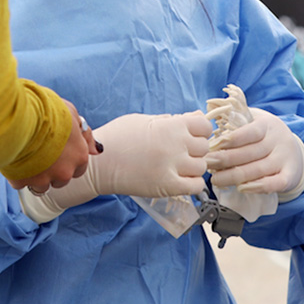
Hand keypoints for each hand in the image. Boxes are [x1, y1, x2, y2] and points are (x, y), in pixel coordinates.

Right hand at [8, 100, 99, 192]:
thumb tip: (97, 150)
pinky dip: (16, 173)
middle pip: (60, 179)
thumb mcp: (72, 114)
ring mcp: (43, 179)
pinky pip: (19, 182)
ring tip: (26, 156)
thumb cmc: (46, 110)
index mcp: (80, 156)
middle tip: (39, 151)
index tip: (56, 150)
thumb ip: (85, 134)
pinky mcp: (22, 181)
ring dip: (34, 175)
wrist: (20, 116)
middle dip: (52, 170)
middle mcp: (65, 172)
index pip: (79, 168)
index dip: (67, 159)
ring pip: (41, 186)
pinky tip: (14, 157)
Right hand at [18, 111, 210, 222]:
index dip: (199, 131)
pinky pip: (196, 186)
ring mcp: (173, 167)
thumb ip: (171, 120)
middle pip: (204, 147)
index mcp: (171, 125)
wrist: (99, 163)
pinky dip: (192, 183)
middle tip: (180, 153)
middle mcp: (176, 145)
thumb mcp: (144, 120)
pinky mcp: (168, 187)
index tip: (190, 136)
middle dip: (195, 149)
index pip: (204, 126)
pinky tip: (180, 179)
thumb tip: (196, 117)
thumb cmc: (117, 137)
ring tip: (177, 167)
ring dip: (192, 167)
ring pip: (201, 167)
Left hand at [206, 107, 303, 197]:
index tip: (212, 146)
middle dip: (225, 160)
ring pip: (259, 170)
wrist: (295, 151)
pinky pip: (274, 184)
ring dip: (234, 176)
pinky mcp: (289, 176)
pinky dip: (258, 187)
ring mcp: (284, 159)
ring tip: (215, 179)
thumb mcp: (254, 122)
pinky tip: (241, 189)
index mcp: (267, 125)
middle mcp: (278, 141)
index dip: (231, 140)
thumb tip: (209, 109)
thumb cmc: (264, 137)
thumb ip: (235, 119)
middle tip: (206, 164)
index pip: (250, 132)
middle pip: (250, 152)